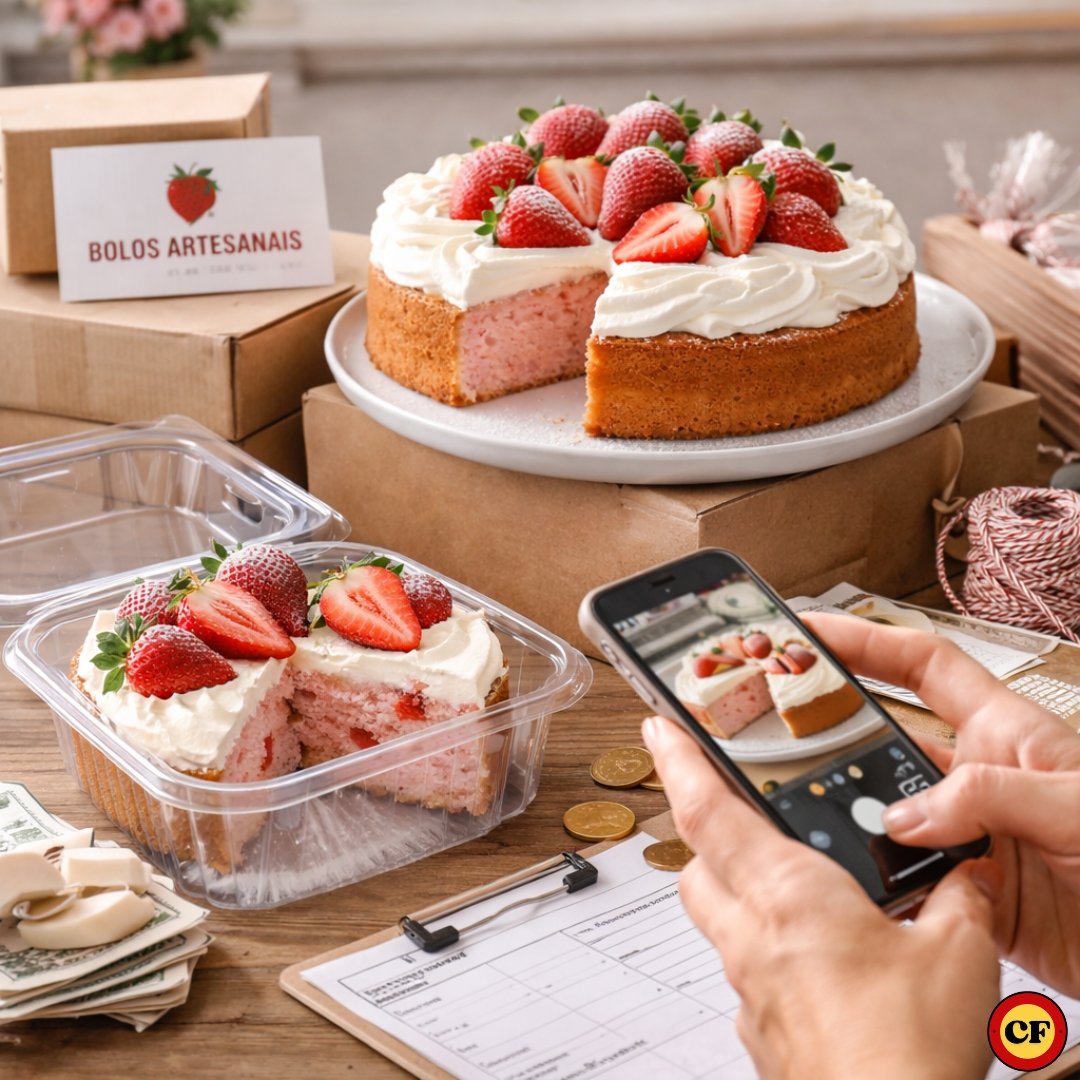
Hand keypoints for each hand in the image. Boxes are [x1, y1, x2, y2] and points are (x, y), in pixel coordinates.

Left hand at [642, 714, 998, 1079]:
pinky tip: (819, 963)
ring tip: (789, 886)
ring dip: (738, 892)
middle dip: (703, 830)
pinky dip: (770, 954)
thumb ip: (958, 901)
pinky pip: (748, 974)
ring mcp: (750, 991)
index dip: (677, 762)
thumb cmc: (906, 1058)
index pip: (707, 811)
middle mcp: (752, 938)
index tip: (659, 727)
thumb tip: (967, 877)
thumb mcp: (958, 957)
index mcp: (787, 896)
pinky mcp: (763, 1034)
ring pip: (717, 920)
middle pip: (697, 865)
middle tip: (726, 808)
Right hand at [806, 611, 1079, 995]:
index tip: (811, 630)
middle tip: (782, 727)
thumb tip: (906, 816)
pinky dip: (879, 881)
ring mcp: (971, 835)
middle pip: (887, 738)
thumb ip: (989, 796)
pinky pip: (905, 878)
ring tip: (813, 815)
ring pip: (886, 813)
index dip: (865, 640)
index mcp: (1003, 732)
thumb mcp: (1074, 803)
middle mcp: (978, 778)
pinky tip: (859, 883)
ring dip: (854, 817)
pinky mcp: (971, 893)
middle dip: (834, 732)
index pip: (921, 665)